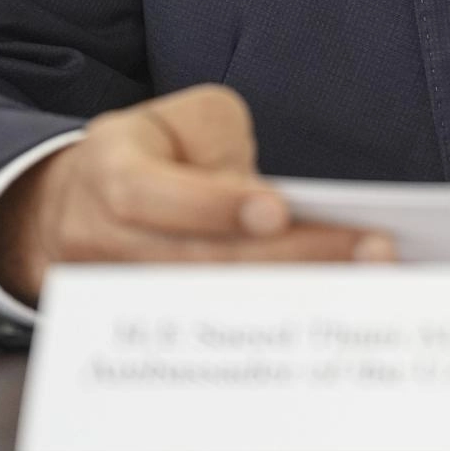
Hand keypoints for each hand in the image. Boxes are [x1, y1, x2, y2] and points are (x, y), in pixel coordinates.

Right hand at [0, 85, 394, 306]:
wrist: (80, 202)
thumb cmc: (155, 148)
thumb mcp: (188, 119)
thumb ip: (225, 153)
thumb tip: (274, 216)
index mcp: (111, 170)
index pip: (156, 194)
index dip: (216, 206)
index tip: (278, 211)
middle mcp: (105, 241)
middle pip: (198, 263)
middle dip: (290, 259)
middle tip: (369, 253)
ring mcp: (123, 297)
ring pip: (213, 307)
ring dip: (295, 298)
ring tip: (369, 285)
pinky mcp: (153, 329)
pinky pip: (218, 330)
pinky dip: (277, 323)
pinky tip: (338, 312)